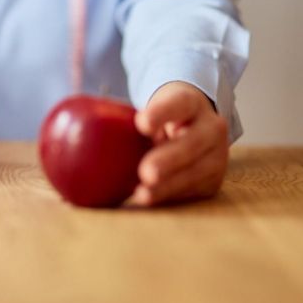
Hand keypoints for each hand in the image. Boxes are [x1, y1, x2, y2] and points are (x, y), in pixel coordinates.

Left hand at [132, 81, 228, 205]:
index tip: (141, 124)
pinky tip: (150, 200)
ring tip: (142, 195)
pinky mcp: (213, 180)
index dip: (161, 113)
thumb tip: (85, 133)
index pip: (179, 104)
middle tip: (145, 173)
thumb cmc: (161, 120)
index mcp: (191, 103)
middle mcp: (211, 127)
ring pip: (196, 172)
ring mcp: (217, 155)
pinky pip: (192, 190)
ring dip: (167, 186)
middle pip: (191, 143)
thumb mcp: (151, 112)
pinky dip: (169, 196)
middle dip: (168, 160)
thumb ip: (129, 122)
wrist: (191, 127)